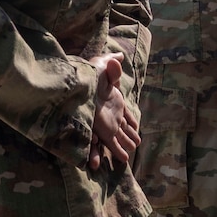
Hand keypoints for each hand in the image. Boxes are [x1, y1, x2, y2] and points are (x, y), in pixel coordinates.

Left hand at [87, 52, 139, 169]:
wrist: (80, 84)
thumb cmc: (90, 74)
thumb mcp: (102, 68)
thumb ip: (113, 68)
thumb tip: (119, 57)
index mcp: (113, 101)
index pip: (125, 113)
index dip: (131, 121)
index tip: (136, 128)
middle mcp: (110, 115)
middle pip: (122, 128)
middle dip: (128, 137)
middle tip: (136, 144)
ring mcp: (107, 124)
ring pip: (117, 138)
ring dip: (123, 146)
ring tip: (129, 155)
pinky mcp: (102, 131)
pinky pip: (108, 144)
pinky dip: (113, 151)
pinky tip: (118, 159)